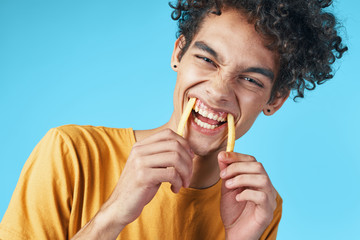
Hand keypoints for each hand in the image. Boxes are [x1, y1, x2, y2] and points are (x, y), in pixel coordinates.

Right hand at [72, 129, 192, 238]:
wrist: (119, 206)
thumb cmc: (140, 187)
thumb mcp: (151, 167)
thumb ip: (163, 156)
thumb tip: (189, 150)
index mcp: (140, 145)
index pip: (168, 133)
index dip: (183, 144)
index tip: (189, 158)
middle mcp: (139, 151)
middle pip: (174, 145)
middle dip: (188, 161)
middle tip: (188, 175)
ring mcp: (139, 163)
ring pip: (175, 158)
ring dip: (185, 172)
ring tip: (183, 183)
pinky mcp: (142, 177)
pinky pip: (171, 174)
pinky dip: (178, 182)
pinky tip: (174, 189)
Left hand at [218, 151, 276, 239]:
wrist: (234, 233)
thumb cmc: (233, 211)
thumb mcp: (227, 187)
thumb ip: (227, 172)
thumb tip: (222, 154)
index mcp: (257, 180)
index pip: (252, 161)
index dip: (237, 156)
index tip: (222, 157)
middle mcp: (266, 188)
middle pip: (258, 167)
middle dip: (238, 167)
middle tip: (223, 175)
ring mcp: (269, 200)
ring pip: (262, 179)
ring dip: (242, 179)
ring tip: (228, 186)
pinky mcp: (267, 212)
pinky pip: (262, 197)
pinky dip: (247, 194)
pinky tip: (237, 198)